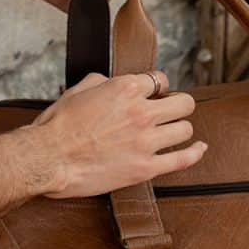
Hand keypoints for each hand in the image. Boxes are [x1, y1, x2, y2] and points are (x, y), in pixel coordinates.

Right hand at [32, 71, 206, 198]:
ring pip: (185, 129)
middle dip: (178, 106)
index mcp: (126, 88)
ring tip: (172, 132)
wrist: (47, 158)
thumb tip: (114, 82)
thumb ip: (105, 81)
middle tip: (169, 112)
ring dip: (180, 129)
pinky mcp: (146, 167)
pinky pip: (184, 159)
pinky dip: (196, 153)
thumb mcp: (79, 89)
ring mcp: (146, 141)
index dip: (158, 88)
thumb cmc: (57, 126)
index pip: (160, 80)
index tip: (156, 95)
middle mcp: (141, 112)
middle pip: (183, 103)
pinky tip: (200, 148)